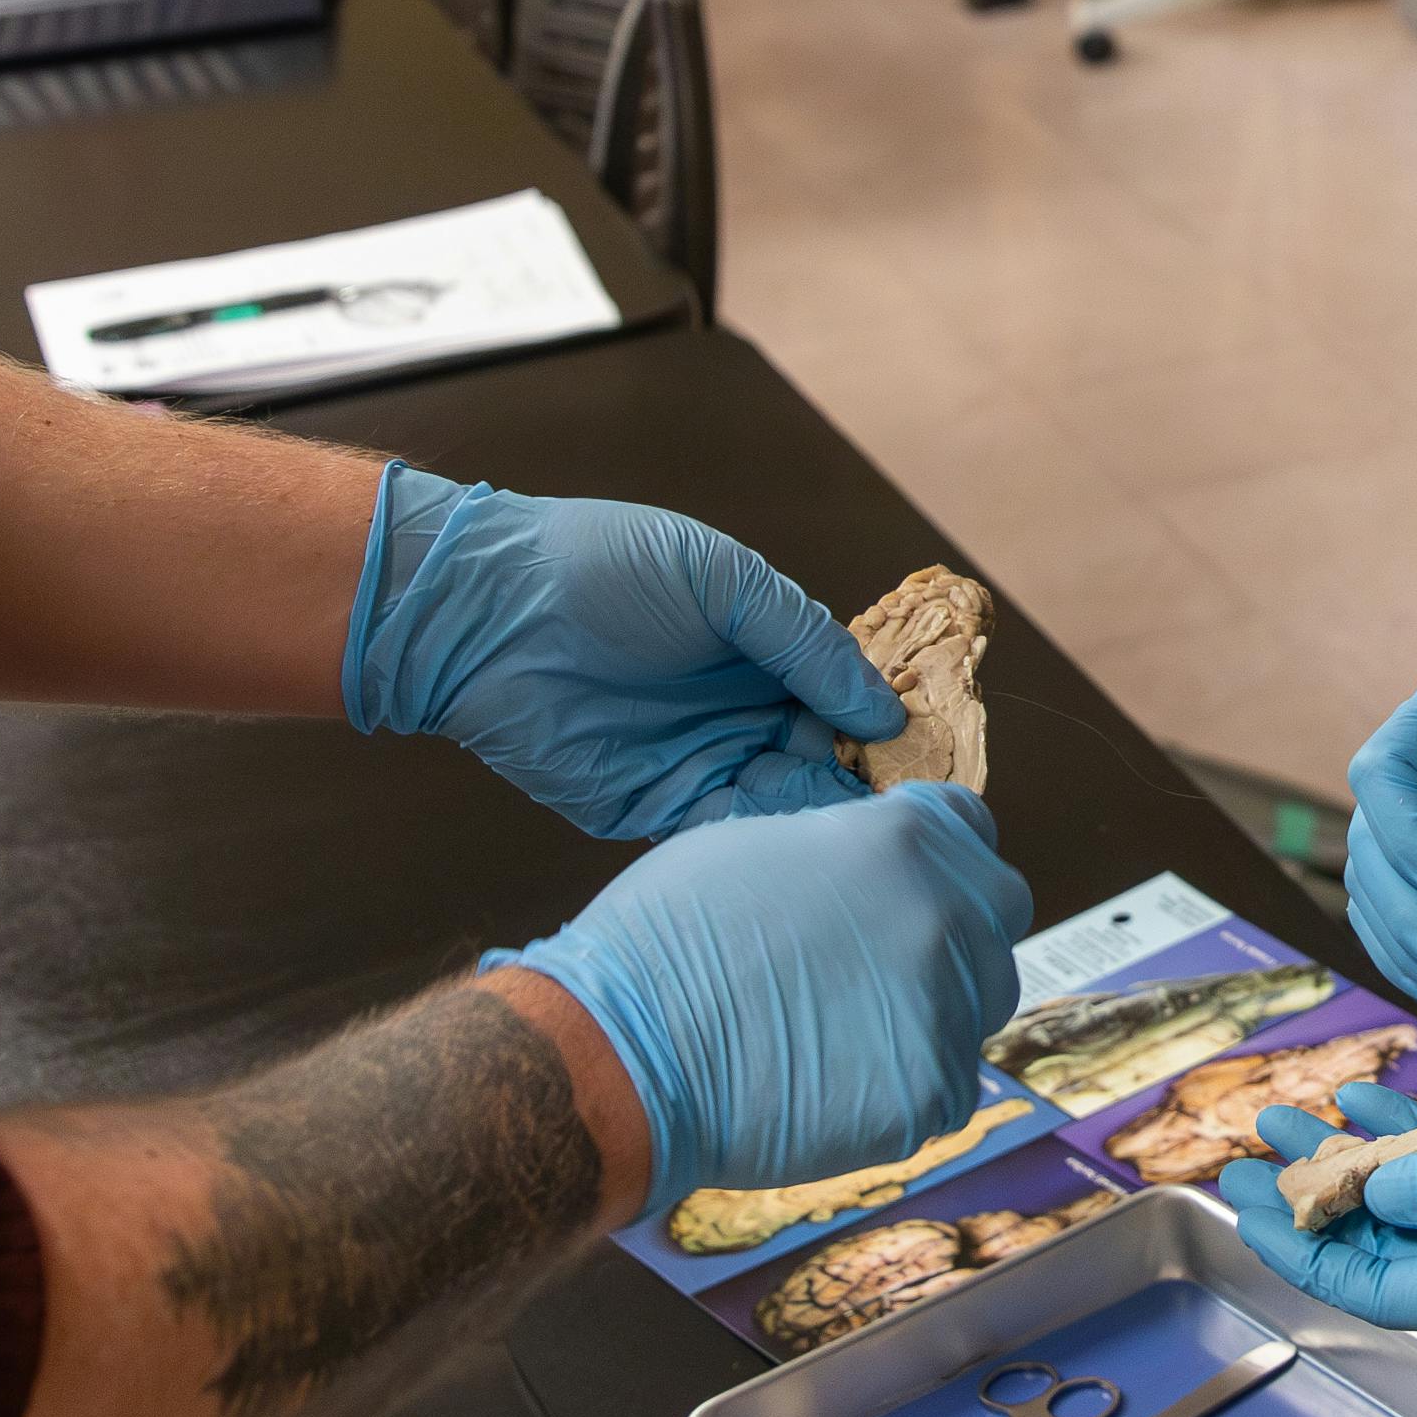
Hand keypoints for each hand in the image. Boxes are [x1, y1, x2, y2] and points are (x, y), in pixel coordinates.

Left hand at [339, 470, 894, 837]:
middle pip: (826, 757)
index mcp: (760, 650)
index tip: (932, 749)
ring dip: (824, 816)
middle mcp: (739, 710)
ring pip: (785, 803)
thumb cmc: (600, 569)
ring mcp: (700, 761)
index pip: (845, 695)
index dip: (887, 721)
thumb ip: (803, 638)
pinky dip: (767, 841)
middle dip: (867, 781)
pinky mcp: (654, 808)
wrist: (484, 615)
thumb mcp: (720, 578)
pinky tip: (803, 846)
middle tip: (912, 809)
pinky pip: (726, 833)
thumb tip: (883, 708)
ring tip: (865, 830)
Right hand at [502, 783, 1025, 1208]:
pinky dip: (903, 1089)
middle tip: (877, 968)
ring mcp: (947, 1006)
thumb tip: (869, 874)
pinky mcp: (933, 1092)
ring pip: (978, 1006)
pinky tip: (831, 1085)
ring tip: (838, 1031)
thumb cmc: (664, 943)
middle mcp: (945, 912)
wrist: (623, 1052)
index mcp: (903, 838)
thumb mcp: (757, 845)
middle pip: (994, 918)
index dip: (941, 857)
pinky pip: (947, 1087)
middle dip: (953, 934)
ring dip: (931, 1013)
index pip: (972, 830)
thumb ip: (843, 850)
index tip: (908, 886)